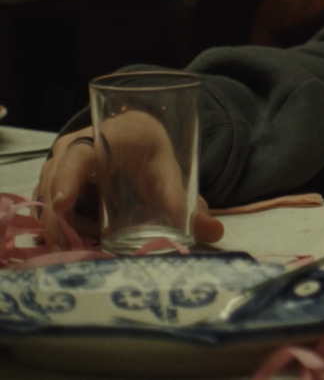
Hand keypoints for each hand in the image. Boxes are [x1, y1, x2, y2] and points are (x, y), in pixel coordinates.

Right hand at [32, 117, 223, 249]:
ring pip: (46, 201)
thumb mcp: (169, 170)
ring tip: (83, 249)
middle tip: (70, 250)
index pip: (78, 155)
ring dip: (62, 228)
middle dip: (59, 220)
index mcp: (105, 136)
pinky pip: (45, 209)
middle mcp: (72, 148)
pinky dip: (59, 229)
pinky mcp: (50, 186)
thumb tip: (214, 233)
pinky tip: (76, 244)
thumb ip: (186, 201)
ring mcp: (56, 166)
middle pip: (53, 183)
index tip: (62, 204)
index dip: (67, 178)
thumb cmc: (148, 151)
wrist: (130, 138)